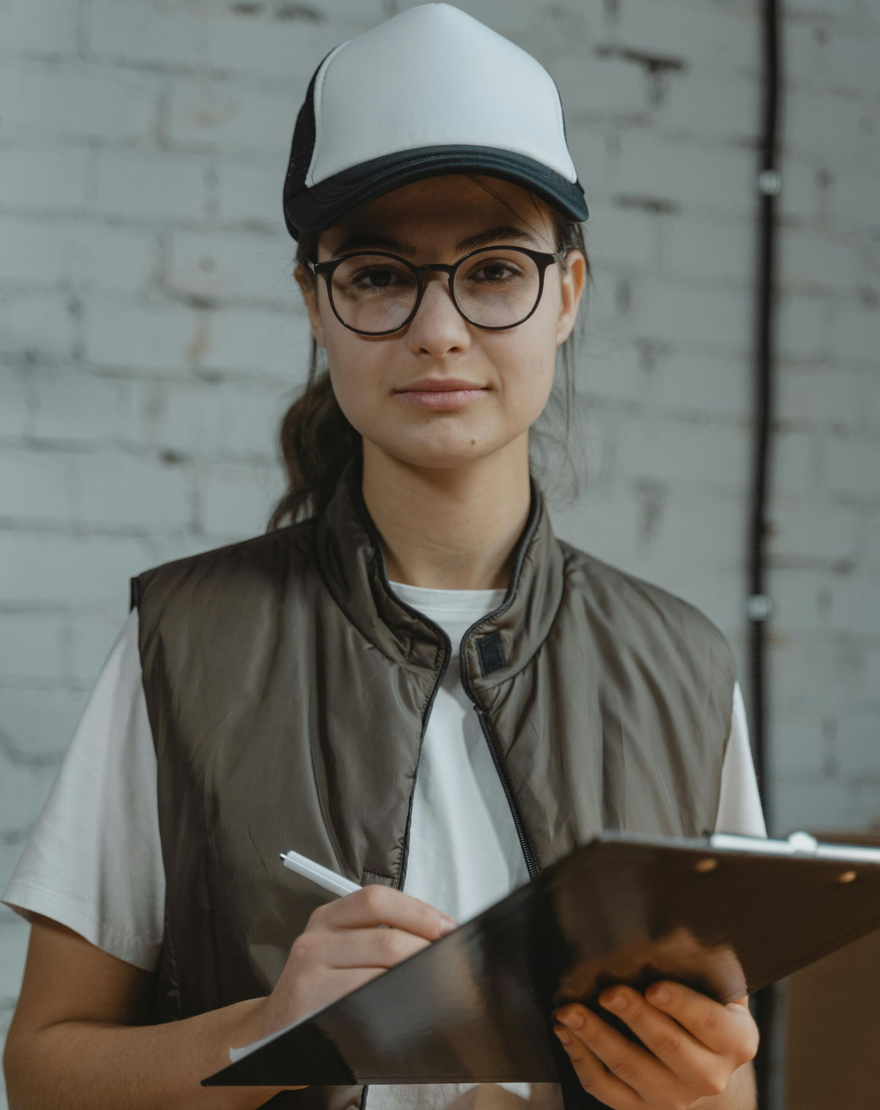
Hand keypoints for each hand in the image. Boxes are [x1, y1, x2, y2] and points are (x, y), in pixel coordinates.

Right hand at [253, 883, 457, 1087]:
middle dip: (425, 952)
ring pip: (380, 972)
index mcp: (329, 917)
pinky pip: (364, 1003)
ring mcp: (309, 973)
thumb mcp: (340, 949)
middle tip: (448, 964)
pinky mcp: (310, 1007)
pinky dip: (394, 1005)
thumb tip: (438, 934)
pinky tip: (406, 1008)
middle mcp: (316, 939)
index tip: (447, 929)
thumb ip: (379, 935)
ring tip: (434, 985)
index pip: (377, 899)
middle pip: (385, 939)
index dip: (418, 912)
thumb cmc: (322, 987)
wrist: (273, 1029)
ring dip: (416, 980)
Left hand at [552, 982, 758, 1108]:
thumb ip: (704, 965)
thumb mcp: (718, 987)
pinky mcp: (639, 1109)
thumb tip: (676, 927)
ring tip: (569, 1011)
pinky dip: (580, 1060)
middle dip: (634, 1017)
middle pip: (667, 1046)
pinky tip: (565, 1033)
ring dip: (595, 1037)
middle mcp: (709, 1076)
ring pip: (629, 1068)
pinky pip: (604, 1088)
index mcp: (736, 1041)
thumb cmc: (704, 1007)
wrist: (702, 1063)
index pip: (708, 1021)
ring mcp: (673, 1098)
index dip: (680, 1004)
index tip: (653, 988)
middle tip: (606, 992)